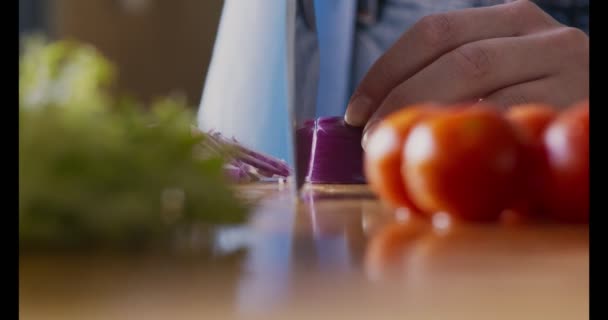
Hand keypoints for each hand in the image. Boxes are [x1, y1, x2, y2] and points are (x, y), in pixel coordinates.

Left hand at [344, 0, 588, 146]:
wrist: (596, 129)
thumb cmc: (546, 99)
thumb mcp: (506, 74)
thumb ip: (456, 80)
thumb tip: (380, 113)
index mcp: (510, 20)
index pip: (433, 31)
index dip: (385, 71)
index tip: (356, 110)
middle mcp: (539, 33)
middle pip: (452, 57)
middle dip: (400, 98)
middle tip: (372, 137)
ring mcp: (566, 65)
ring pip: (479, 84)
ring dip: (428, 119)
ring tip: (402, 148)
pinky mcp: (576, 101)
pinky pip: (510, 120)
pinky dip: (470, 139)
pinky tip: (450, 157)